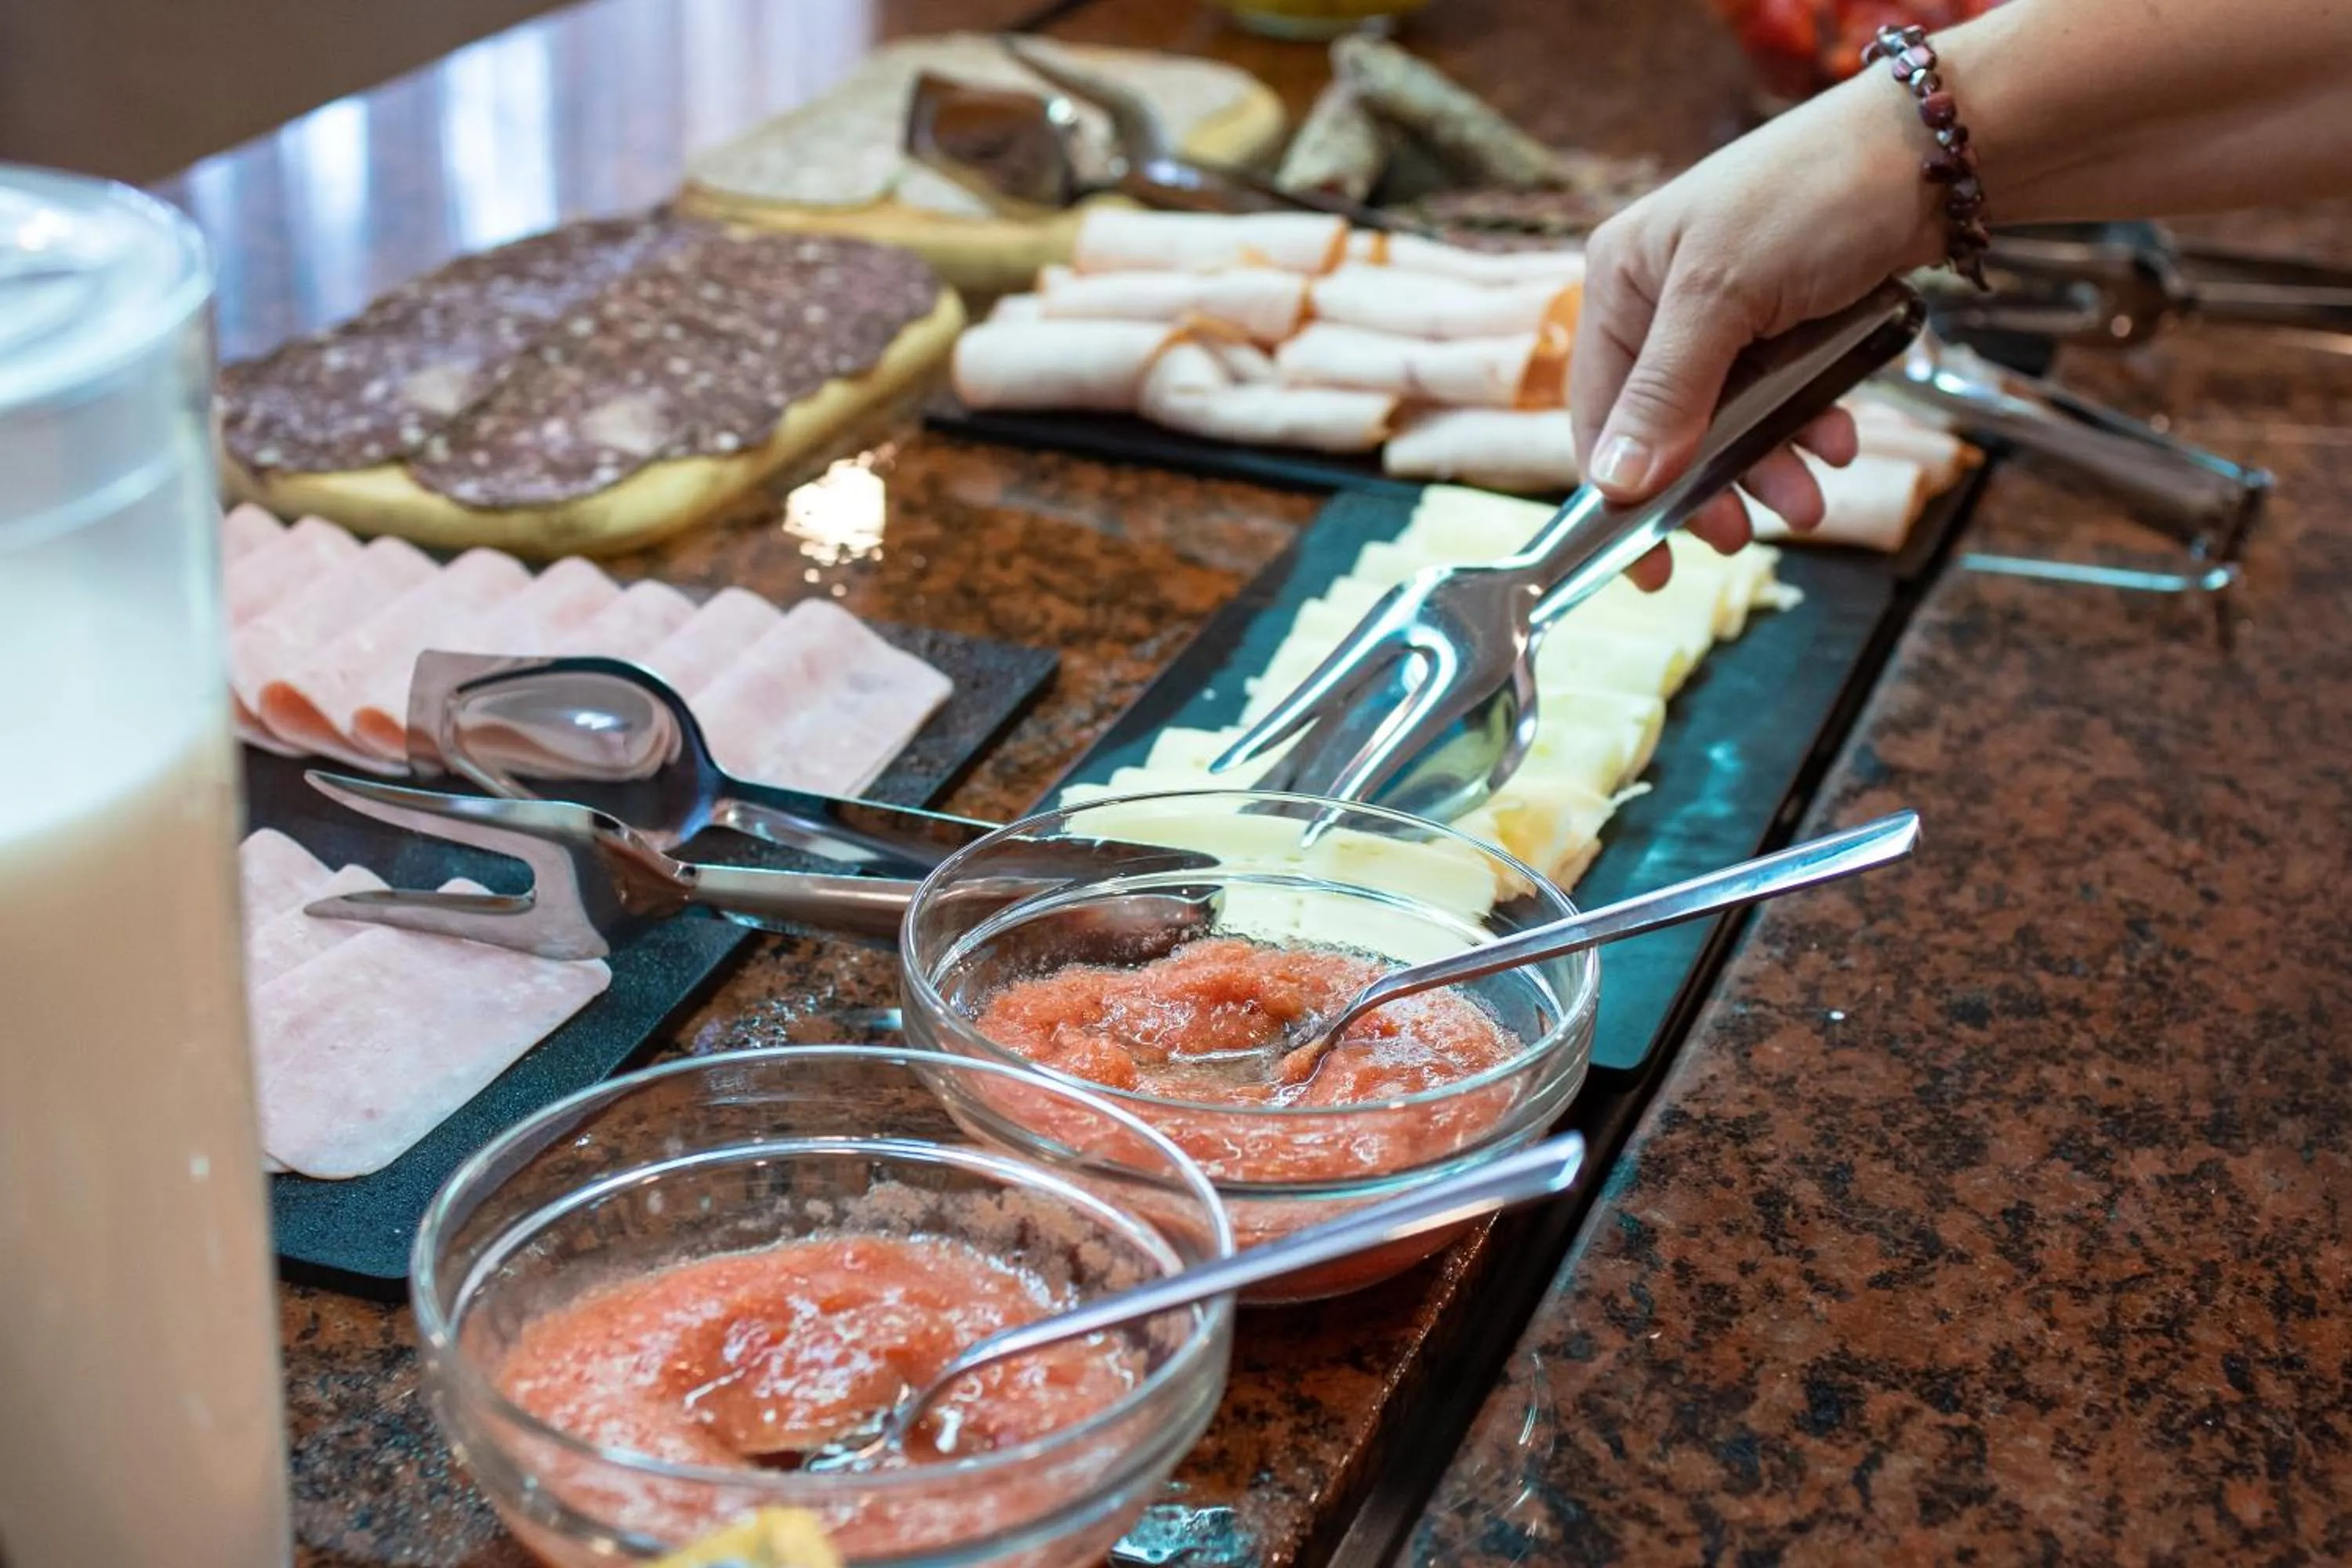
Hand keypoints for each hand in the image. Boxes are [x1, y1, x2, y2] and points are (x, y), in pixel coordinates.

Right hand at [1573, 78, 1944, 588]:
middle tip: (1742, 536)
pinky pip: (1782, 395)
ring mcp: (1728, 309)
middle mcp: (1664, 298)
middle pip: (1667, 425)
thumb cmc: (1813, 198)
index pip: (1599, 410)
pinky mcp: (1788, 318)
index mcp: (1622, 281)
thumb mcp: (1724, 298)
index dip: (1622, 492)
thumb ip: (1667, 395)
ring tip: (1810, 498)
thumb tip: (1615, 485)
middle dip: (1710, 483)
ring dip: (1769, 465)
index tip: (1652, 563)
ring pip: (1731, 419)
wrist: (1940, 151)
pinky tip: (1839, 438)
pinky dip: (1807, 424)